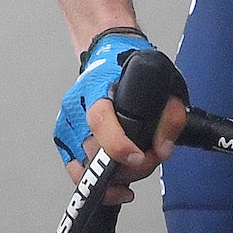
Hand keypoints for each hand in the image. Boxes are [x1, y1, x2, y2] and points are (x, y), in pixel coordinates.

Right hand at [54, 31, 184, 202]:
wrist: (108, 51)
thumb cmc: (133, 66)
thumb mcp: (164, 80)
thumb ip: (169, 115)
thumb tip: (162, 149)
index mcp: (99, 88)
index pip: (100, 120)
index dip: (117, 145)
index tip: (137, 157)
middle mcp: (77, 106)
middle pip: (94, 151)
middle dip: (125, 167)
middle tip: (148, 161)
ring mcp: (67, 122)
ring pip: (83, 165)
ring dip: (111, 176)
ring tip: (133, 169)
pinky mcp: (62, 136)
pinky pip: (74, 167)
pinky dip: (94, 178)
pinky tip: (114, 180)